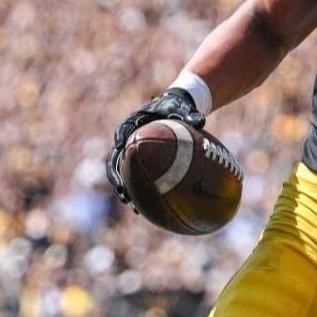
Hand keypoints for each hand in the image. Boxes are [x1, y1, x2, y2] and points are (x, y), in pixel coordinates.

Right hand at [107, 89, 205, 205]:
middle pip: (116, 158)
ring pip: (122, 172)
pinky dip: (138, 191)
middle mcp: (129, 140)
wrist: (173, 112)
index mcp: (135, 123)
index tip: (119, 146)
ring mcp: (132, 152)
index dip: (119, 138)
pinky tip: (145, 207)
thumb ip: (189, 115)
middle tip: (122, 189)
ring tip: (130, 203)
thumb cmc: (176, 110)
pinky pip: (134, 177)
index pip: (122, 130)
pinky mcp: (138, 162)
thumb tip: (201, 121)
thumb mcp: (182, 109)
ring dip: (123, 187)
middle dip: (116, 175)